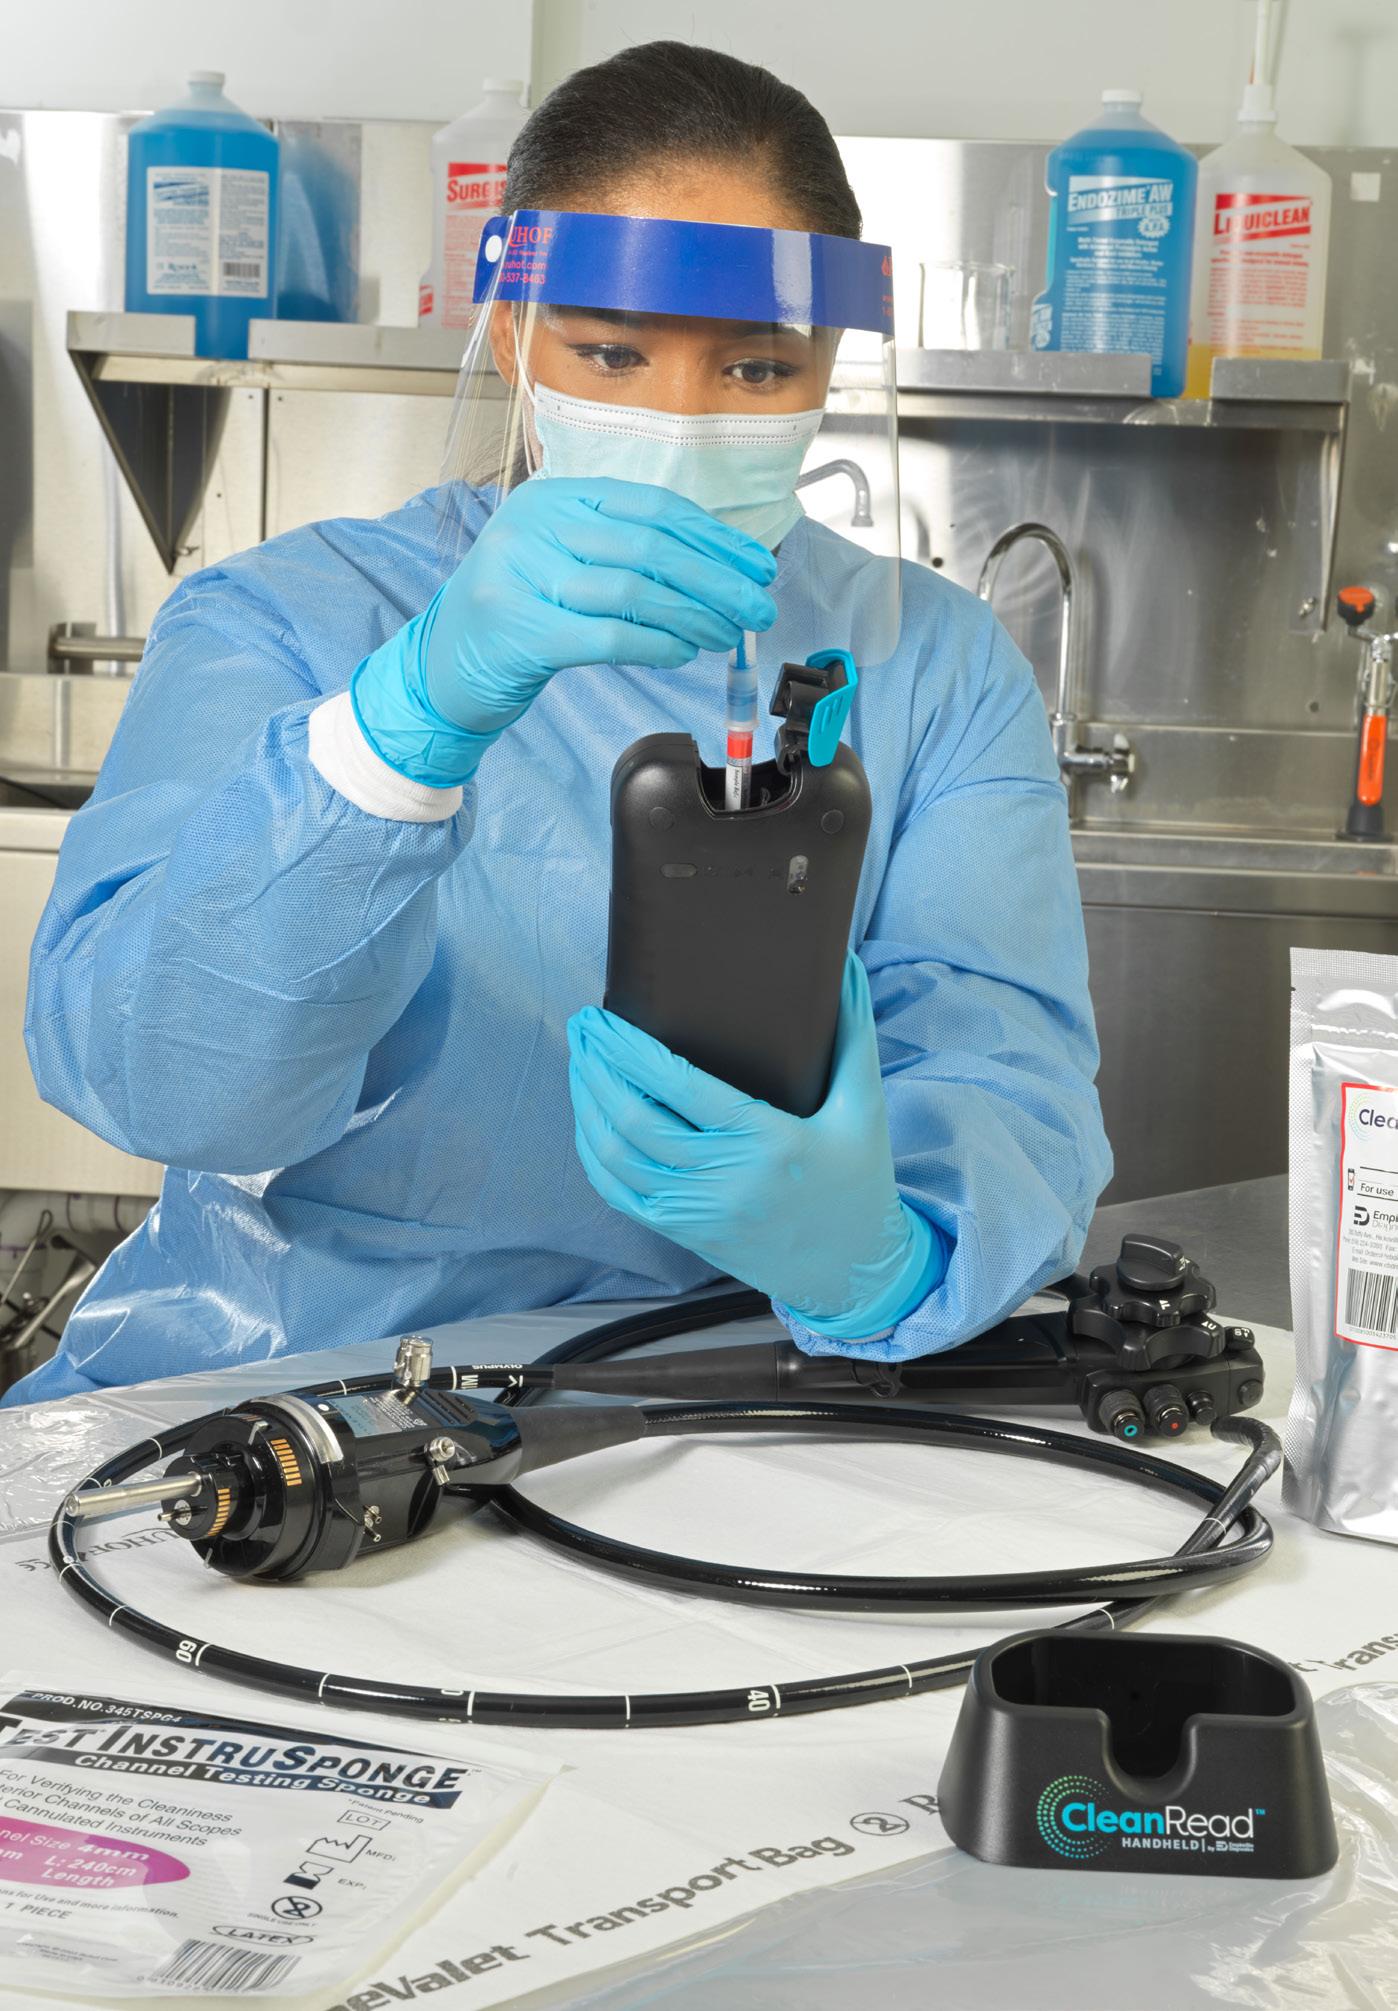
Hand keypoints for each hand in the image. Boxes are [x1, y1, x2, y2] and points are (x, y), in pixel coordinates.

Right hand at [352, 477, 776, 786]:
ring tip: (726, 634)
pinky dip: (655, 644)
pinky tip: (682, 652)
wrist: (442, 666)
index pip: (653, 507)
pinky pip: (608, 635)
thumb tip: (720, 566)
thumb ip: (627, 554)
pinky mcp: (522, 631)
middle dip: (718, 579)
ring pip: (634, 589)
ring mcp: (523, 575)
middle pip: (651, 545)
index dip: (713, 537)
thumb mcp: (566, 563)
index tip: (757, 566)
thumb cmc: (518, 614)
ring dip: (694, 614)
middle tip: (758, 607)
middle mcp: (536, 525)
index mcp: (555, 497)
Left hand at [567, 953, 945, 1339]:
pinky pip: (618, 1193)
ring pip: (615, 1156)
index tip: (605, 1017)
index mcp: (767, 1139)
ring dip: (586, 1104)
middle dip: (596, 1066)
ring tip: (580, 1062)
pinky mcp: (684, 1232)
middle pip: (633, 1118)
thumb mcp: (864, 1106)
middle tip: (582, 1026)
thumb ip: (854, 1032)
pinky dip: (592, 1152)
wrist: (854, 1269)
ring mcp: (698, 1211)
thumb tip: (842, 965)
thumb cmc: (859, 1178)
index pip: (678, 1086)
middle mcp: (725, 1179)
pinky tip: (588, 1118)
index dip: (629, 1049)